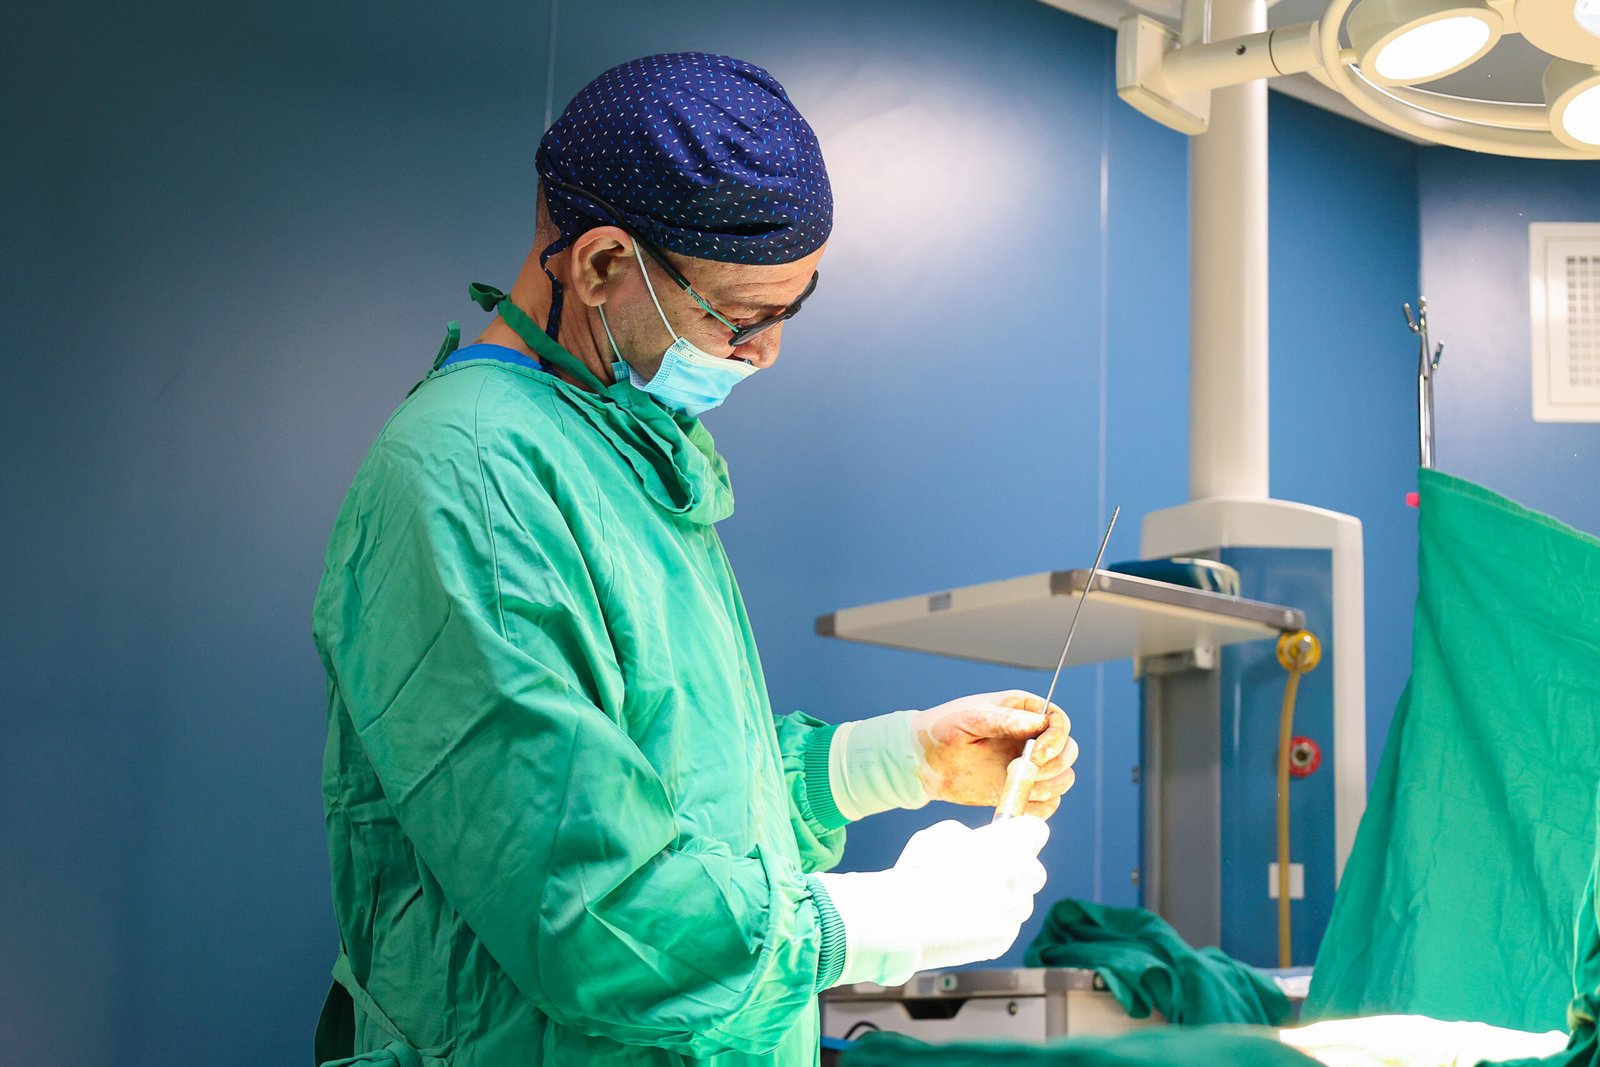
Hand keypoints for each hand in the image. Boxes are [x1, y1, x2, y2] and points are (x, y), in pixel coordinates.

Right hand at [814, 817, 1050, 986]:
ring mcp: (1013, 910)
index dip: (1023, 834)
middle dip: (1017, 871)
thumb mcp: (942, 834)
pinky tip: (965, 922)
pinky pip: (1005, 926)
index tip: (1010, 839)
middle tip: (990, 872)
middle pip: (1035, 870)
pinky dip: (991, 924)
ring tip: (970, 901)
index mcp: (1008, 844)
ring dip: (1005, 899)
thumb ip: (973, 836)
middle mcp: (1019, 877)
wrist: (906, 920)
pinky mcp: (1004, 938)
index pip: (1036, 831)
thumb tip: (981, 844)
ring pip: (1021, 902)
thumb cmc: (919, 870)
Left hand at [911, 691, 1077, 816]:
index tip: (1037, 754)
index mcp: (1022, 711)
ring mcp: (1027, 766)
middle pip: (1068, 753)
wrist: (924, 762)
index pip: (1059, 722)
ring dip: (1049, 788)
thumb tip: (1037, 723)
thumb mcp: (970, 717)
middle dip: (1055, 766)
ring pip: (1062, 780)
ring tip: (1017, 787)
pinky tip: (1018, 804)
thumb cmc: (942, 729)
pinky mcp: (1019, 790)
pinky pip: (1046, 804)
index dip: (1056, 739)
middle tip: (1026, 773)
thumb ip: (1004, 719)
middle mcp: (1031, 738)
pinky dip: (1039, 808)